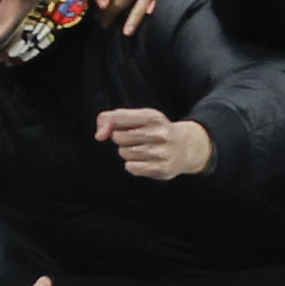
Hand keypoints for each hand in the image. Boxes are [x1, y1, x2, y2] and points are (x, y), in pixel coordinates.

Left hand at [96, 107, 211, 179]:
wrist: (185, 147)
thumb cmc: (154, 131)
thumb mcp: (139, 118)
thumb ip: (112, 119)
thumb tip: (99, 135)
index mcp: (152, 117)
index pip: (118, 118)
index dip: (109, 125)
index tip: (112, 130)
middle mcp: (159, 133)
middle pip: (119, 137)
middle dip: (120, 139)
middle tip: (132, 140)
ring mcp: (161, 152)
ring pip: (124, 153)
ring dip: (126, 153)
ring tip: (139, 150)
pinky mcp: (162, 168)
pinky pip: (132, 167)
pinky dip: (132, 165)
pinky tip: (142, 161)